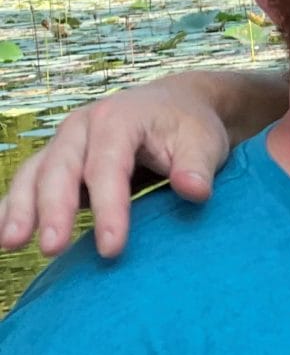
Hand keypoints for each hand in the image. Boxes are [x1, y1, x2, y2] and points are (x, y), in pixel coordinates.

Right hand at [0, 79, 230, 258]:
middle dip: (53, 210)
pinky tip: (2, 234)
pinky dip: (11, 205)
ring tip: (11, 243)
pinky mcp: (59, 159)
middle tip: (52, 249)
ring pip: (35, 173)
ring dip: (20, 209)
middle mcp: (83, 126)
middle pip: (61, 169)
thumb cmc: (191, 127)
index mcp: (118, 119)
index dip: (108, 209)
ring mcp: (66, 142)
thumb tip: (194, 192)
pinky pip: (28, 180)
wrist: (177, 105)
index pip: (108, 168)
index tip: (112, 248)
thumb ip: (198, 167)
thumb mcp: (205, 142)